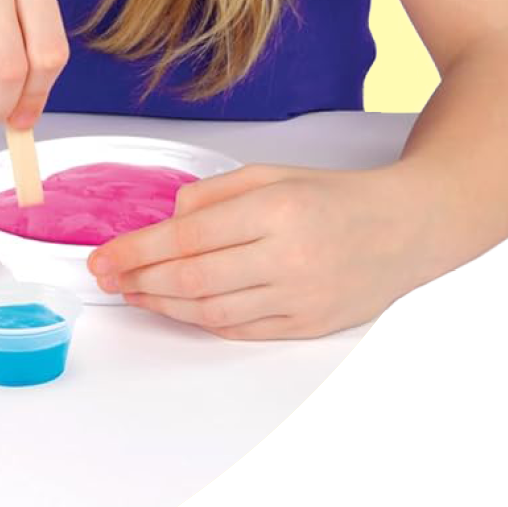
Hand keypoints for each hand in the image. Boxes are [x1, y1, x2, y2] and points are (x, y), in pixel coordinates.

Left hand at [89, 162, 430, 338]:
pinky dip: (202, 322)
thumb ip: (211, 195)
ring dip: (164, 305)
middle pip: (192, 279)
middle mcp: (287, 257)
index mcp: (274, 210)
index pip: (185, 238)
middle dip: (139, 279)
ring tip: (135, 292)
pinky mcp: (308, 325)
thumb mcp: (269, 174)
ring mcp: (299, 298)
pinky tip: (177, 308)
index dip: (134, 251)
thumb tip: (165, 222)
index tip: (102, 257)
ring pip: (212, 312)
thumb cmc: (332, 196)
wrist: (405, 229)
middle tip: (107, 277)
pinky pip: (242, 331)